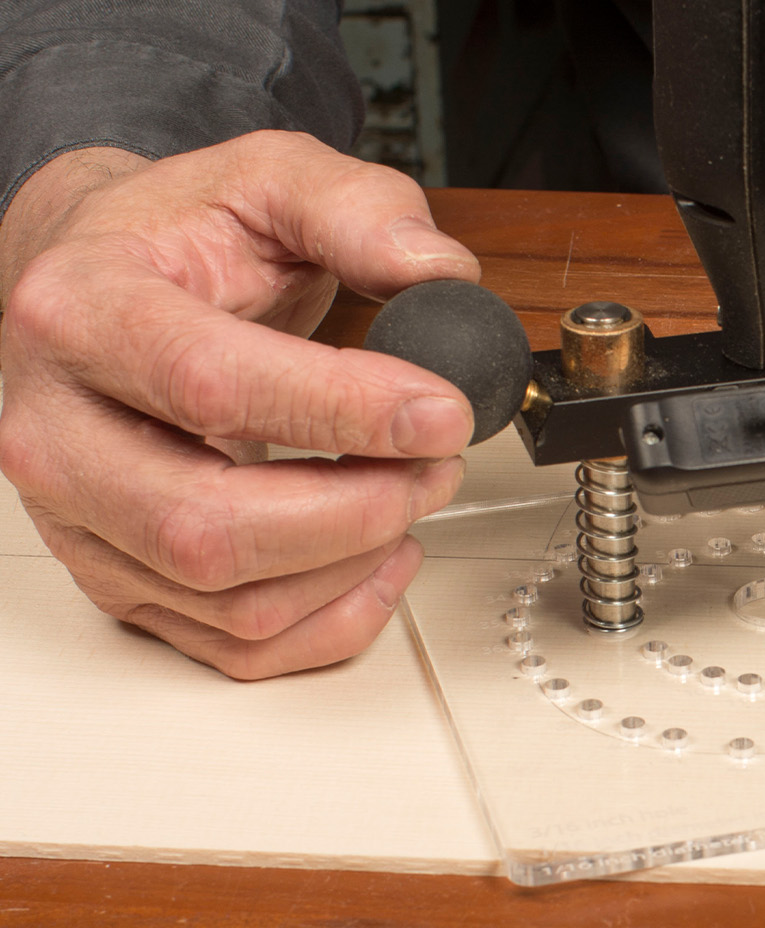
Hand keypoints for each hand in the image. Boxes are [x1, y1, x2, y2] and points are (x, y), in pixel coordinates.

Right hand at [0, 131, 479, 676]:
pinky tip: (381, 557)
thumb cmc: (176, 238)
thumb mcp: (267, 178)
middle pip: (208, 525)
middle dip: (357, 507)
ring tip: (416, 494)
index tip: (441, 411)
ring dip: (355, 562)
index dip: (343, 411)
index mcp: (82, 312)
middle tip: (436, 463)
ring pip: (229, 599)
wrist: (95, 285)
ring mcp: (82, 519)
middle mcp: (56, 430)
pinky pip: (232, 644)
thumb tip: (440, 273)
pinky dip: (333, 619)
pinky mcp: (120, 576)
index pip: (211, 383)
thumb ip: (358, 209)